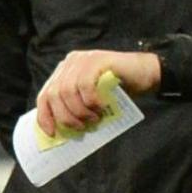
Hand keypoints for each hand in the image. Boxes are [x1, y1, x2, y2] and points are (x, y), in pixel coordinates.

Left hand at [35, 49, 161, 137]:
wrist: (147, 73)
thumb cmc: (119, 91)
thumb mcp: (91, 100)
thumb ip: (76, 107)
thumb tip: (62, 131)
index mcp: (65, 72)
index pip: (44, 94)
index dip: (45, 116)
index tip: (52, 133)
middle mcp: (70, 62)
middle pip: (53, 94)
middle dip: (65, 116)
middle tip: (81, 128)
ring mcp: (83, 59)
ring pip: (67, 91)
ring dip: (79, 111)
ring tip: (94, 119)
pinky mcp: (96, 59)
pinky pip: (84, 85)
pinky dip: (91, 101)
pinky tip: (101, 107)